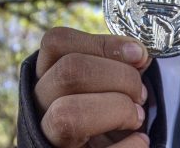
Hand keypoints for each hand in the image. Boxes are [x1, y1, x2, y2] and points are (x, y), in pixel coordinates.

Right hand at [34, 27, 151, 147]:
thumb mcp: (105, 83)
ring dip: (119, 109)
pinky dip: (129, 145)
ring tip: (137, 117)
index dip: (103, 43)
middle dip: (121, 77)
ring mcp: (46, 137)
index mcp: (47, 76)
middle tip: (141, 94)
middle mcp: (38, 104)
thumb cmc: (102, 114)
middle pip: (70, 70)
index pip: (58, 41)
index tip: (139, 53)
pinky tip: (140, 140)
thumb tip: (139, 53)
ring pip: (67, 113)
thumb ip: (118, 65)